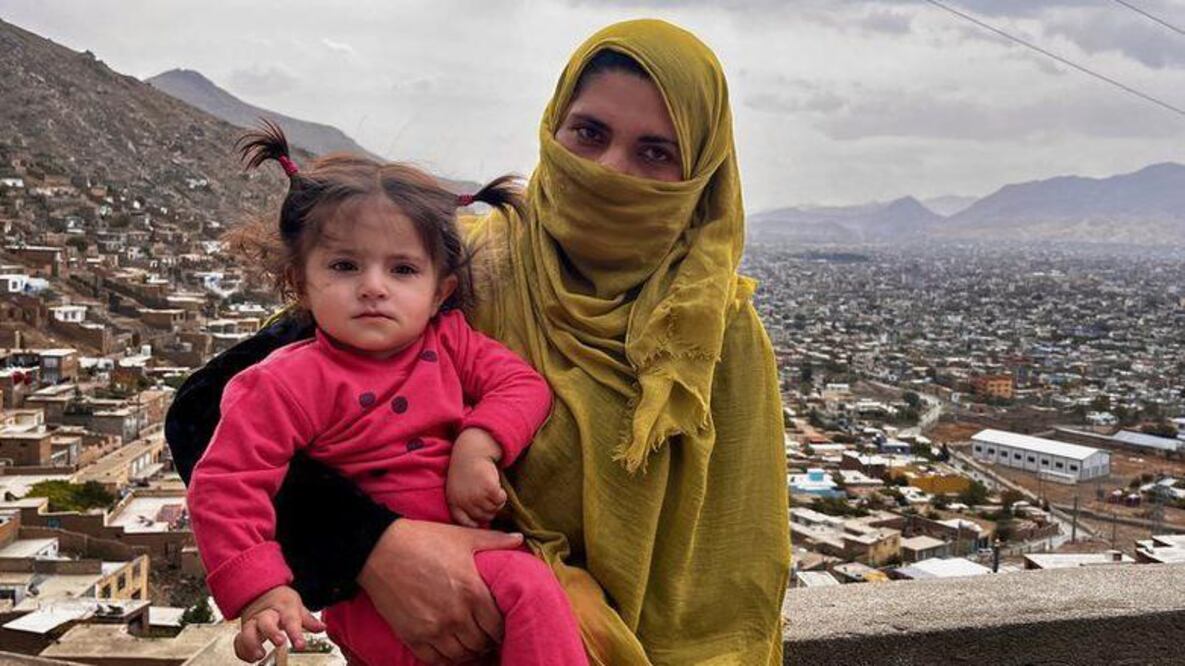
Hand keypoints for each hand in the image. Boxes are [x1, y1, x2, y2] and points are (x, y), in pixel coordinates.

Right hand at [233, 585, 325, 661]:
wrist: (262, 593)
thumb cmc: (282, 603)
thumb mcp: (297, 608)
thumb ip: (309, 620)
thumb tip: (322, 627)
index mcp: (283, 608)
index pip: (290, 620)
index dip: (295, 633)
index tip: (300, 645)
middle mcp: (266, 615)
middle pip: (266, 622)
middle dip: (271, 632)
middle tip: (279, 642)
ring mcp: (253, 622)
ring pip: (247, 631)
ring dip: (252, 644)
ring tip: (259, 655)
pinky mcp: (243, 630)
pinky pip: (239, 641)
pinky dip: (242, 650)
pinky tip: (251, 658)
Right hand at [357, 519, 523, 664]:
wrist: (380, 550)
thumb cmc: (424, 540)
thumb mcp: (463, 538)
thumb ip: (494, 541)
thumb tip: (519, 538)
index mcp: (473, 591)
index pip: (497, 626)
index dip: (501, 628)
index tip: (500, 625)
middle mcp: (456, 615)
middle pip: (481, 643)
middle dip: (487, 640)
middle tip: (486, 634)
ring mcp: (433, 629)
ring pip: (461, 655)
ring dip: (468, 651)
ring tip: (470, 642)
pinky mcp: (412, 636)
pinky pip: (436, 660)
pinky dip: (446, 658)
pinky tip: (449, 648)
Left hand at [447, 428, 507, 527]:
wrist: (472, 451)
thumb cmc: (467, 471)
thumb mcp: (458, 490)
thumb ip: (465, 506)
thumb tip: (481, 525)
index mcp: (454, 503)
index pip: (467, 523)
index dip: (477, 522)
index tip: (482, 516)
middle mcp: (465, 502)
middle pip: (484, 517)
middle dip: (489, 509)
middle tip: (488, 496)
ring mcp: (477, 496)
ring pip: (494, 509)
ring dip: (496, 501)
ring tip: (491, 489)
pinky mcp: (489, 489)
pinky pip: (501, 500)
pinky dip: (502, 495)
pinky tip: (496, 485)